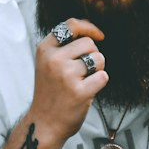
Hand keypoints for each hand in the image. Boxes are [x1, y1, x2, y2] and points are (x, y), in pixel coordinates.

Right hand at [31, 18, 108, 142]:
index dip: (89, 28)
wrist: (44, 123)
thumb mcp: (47, 64)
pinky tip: (87, 91)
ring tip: (84, 81)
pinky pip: (103, 77)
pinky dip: (99, 83)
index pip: (71, 25)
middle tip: (83, 71)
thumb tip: (92, 32)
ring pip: (98, 59)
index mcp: (45, 49)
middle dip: (93, 55)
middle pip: (89, 43)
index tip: (100, 35)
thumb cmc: (50, 92)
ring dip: (97, 69)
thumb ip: (64, 47)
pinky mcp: (80, 91)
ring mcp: (66, 75)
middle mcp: (54, 59)